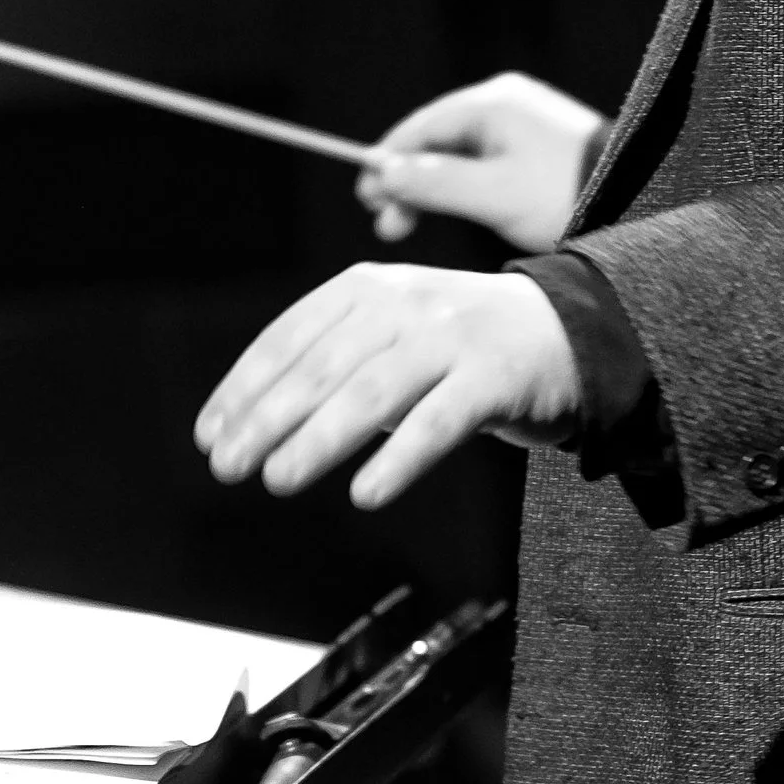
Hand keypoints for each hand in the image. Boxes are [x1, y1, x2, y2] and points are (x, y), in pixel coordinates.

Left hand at [196, 264, 580, 509]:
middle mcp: (406, 303)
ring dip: (319, 439)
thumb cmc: (465, 346)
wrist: (575, 331)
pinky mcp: (495, 376)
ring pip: (373, 392)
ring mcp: (452, 336)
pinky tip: (366, 495)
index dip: (244, 386)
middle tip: (227, 465)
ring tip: (278, 480)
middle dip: (266, 418)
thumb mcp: (394, 332)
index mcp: (369, 288)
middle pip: (323, 366)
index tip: (209, 434)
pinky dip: (400, 458)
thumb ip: (336, 362)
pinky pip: (440, 422)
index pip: (291, 335)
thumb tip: (254, 423)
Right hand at [356, 74, 604, 252]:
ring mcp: (523, 125)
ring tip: (411, 227)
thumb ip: (435, 183)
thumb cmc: (565, 195)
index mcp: (493, 104)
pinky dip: (463, 189)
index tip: (366, 201)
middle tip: (390, 226)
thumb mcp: (493, 194)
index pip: (419, 128)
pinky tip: (456, 212)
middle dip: (409, 183)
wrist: (638, 201)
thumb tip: (383, 175)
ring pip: (460, 156)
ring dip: (434, 190)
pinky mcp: (538, 149)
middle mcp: (506, 104)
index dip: (387, 164)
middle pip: (437, 141)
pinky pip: (485, 164)